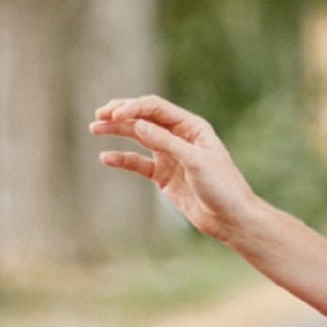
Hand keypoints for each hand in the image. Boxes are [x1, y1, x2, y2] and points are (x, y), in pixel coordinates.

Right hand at [90, 96, 261, 243]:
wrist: (231, 219)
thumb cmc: (222, 187)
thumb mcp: (195, 161)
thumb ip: (166, 143)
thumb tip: (137, 124)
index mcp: (191, 126)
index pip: (156, 108)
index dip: (134, 108)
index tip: (114, 115)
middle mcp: (179, 137)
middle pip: (144, 118)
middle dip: (121, 114)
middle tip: (99, 115)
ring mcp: (170, 156)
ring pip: (138, 138)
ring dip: (117, 132)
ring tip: (95, 128)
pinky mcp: (164, 176)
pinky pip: (138, 163)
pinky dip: (122, 159)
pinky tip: (105, 157)